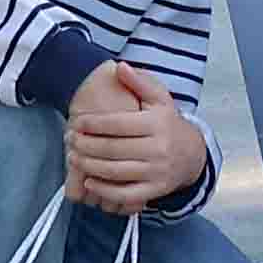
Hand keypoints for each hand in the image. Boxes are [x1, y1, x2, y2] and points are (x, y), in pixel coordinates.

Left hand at [61, 58, 205, 210]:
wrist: (192, 155)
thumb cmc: (168, 124)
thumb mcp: (159, 99)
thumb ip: (139, 82)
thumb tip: (119, 67)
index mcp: (156, 124)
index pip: (118, 124)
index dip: (93, 124)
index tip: (77, 121)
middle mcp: (158, 149)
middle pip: (113, 149)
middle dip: (86, 145)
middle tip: (70, 139)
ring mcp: (156, 172)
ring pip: (116, 172)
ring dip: (89, 166)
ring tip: (74, 157)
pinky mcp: (154, 191)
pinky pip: (126, 195)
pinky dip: (105, 190)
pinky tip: (90, 181)